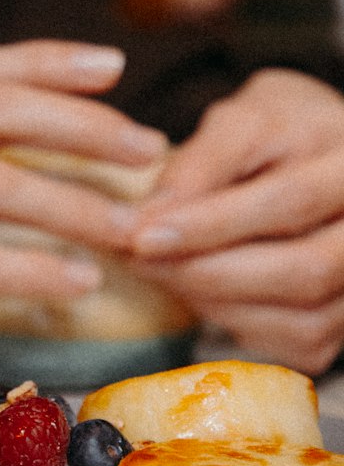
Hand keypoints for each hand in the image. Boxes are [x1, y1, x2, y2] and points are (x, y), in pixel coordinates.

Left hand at [129, 69, 343, 374]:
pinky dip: (236, 324)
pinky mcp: (342, 325)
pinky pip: (293, 343)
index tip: (141, 234)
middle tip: (141, 260)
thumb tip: (146, 221)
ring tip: (162, 270)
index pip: (291, 201)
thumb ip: (198, 164)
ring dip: (216, 302)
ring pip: (300, 317)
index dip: (213, 224)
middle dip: (209, 273)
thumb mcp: (242, 122)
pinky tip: (201, 291)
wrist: (313, 162)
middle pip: (304, 269)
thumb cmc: (279, 137)